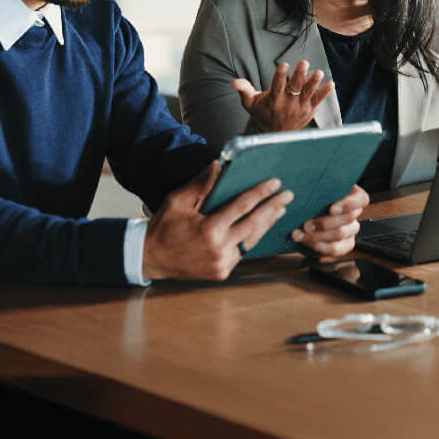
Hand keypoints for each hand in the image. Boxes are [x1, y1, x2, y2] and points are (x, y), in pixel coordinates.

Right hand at [143, 161, 293, 280]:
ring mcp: (222, 264)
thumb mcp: (178, 200)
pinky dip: (252, 238)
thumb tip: (219, 165)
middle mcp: (219, 249)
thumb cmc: (164, 226)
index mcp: (209, 229)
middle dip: (273, 207)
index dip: (260, 193)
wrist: (151, 257)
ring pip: (252, 240)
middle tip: (287, 195)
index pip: (242, 206)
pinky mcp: (222, 272)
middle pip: (254, 224)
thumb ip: (201, 183)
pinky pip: (242, 252)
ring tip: (280, 209)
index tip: (274, 182)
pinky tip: (261, 227)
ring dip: (267, 224)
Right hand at [231, 60, 334, 132]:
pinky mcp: (309, 110)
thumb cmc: (262, 114)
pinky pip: (318, 100)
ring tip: (318, 73)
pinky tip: (331, 83)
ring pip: (308, 94)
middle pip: (294, 88)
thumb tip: (234, 82)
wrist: (276, 135)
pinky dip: (324, 93)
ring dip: (314, 83)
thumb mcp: (250, 104)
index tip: (283, 64)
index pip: (277, 86)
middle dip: (299, 75)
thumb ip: (244, 90)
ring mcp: (300, 107)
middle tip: (304, 62)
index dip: (280, 75)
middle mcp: (287, 104)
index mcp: (273, 100)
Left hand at [290, 185, 368, 256]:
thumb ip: (316, 183)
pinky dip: (320, 246)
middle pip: (348, 219)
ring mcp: (351, 230)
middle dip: (324, 223)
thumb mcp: (314, 187)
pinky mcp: (344, 245)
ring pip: (340, 234)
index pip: (361, 200)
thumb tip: (308, 179)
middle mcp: (353, 213)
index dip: (349, 205)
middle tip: (306, 225)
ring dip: (317, 235)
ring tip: (299, 233)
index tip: (331, 209)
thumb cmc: (310, 197)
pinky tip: (306, 242)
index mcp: (351, 195)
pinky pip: (337, 249)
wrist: (302, 217)